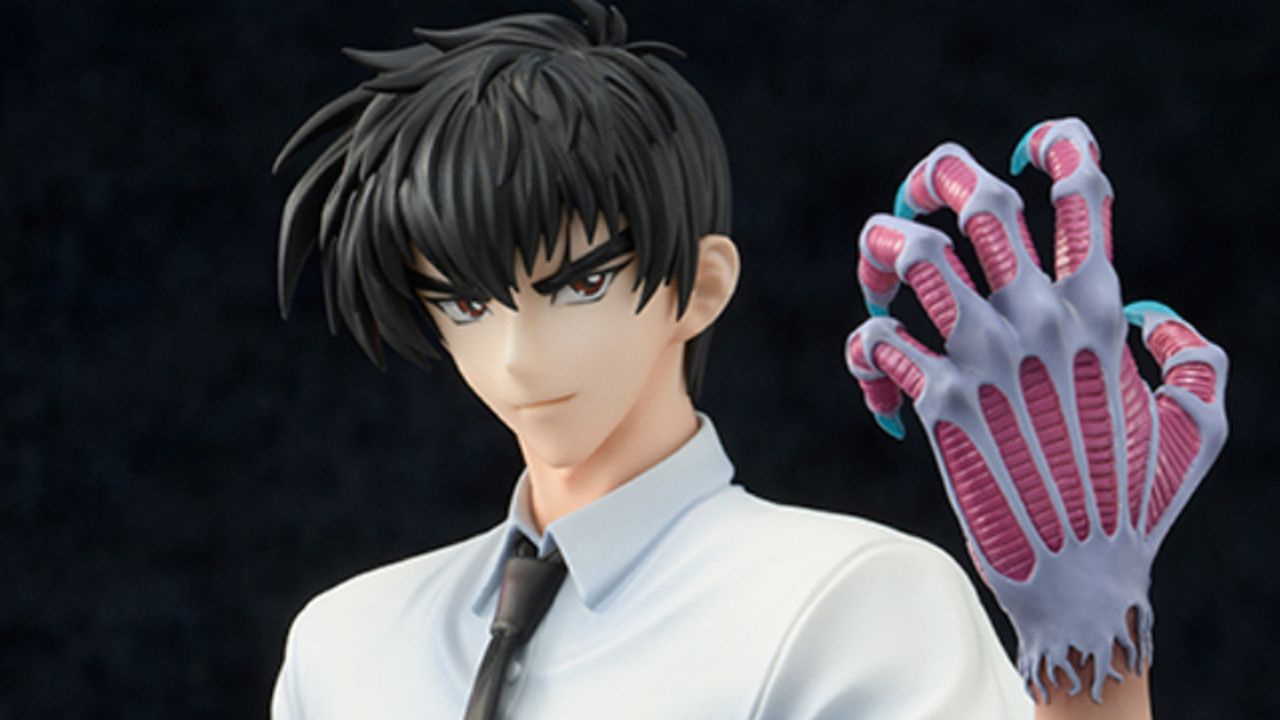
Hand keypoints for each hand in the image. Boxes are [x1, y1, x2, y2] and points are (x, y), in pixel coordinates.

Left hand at [844, 118, 1227, 701]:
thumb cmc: (1138, 505)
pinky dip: (865, 348)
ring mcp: (987, 358)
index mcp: (1103, 310)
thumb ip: (1195, 357)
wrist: (1080, 582)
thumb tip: (1150, 313)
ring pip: (915, 257)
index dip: (1059, 145)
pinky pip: (877, 341)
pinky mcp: (938, 403)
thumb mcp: (1199, 425)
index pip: (1083, 192)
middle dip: (940, 177)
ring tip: (880, 270)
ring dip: (882, 248)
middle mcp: (1041, 320)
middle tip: (922, 192)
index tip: (1031, 146)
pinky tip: (881, 381)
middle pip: (981, 205)